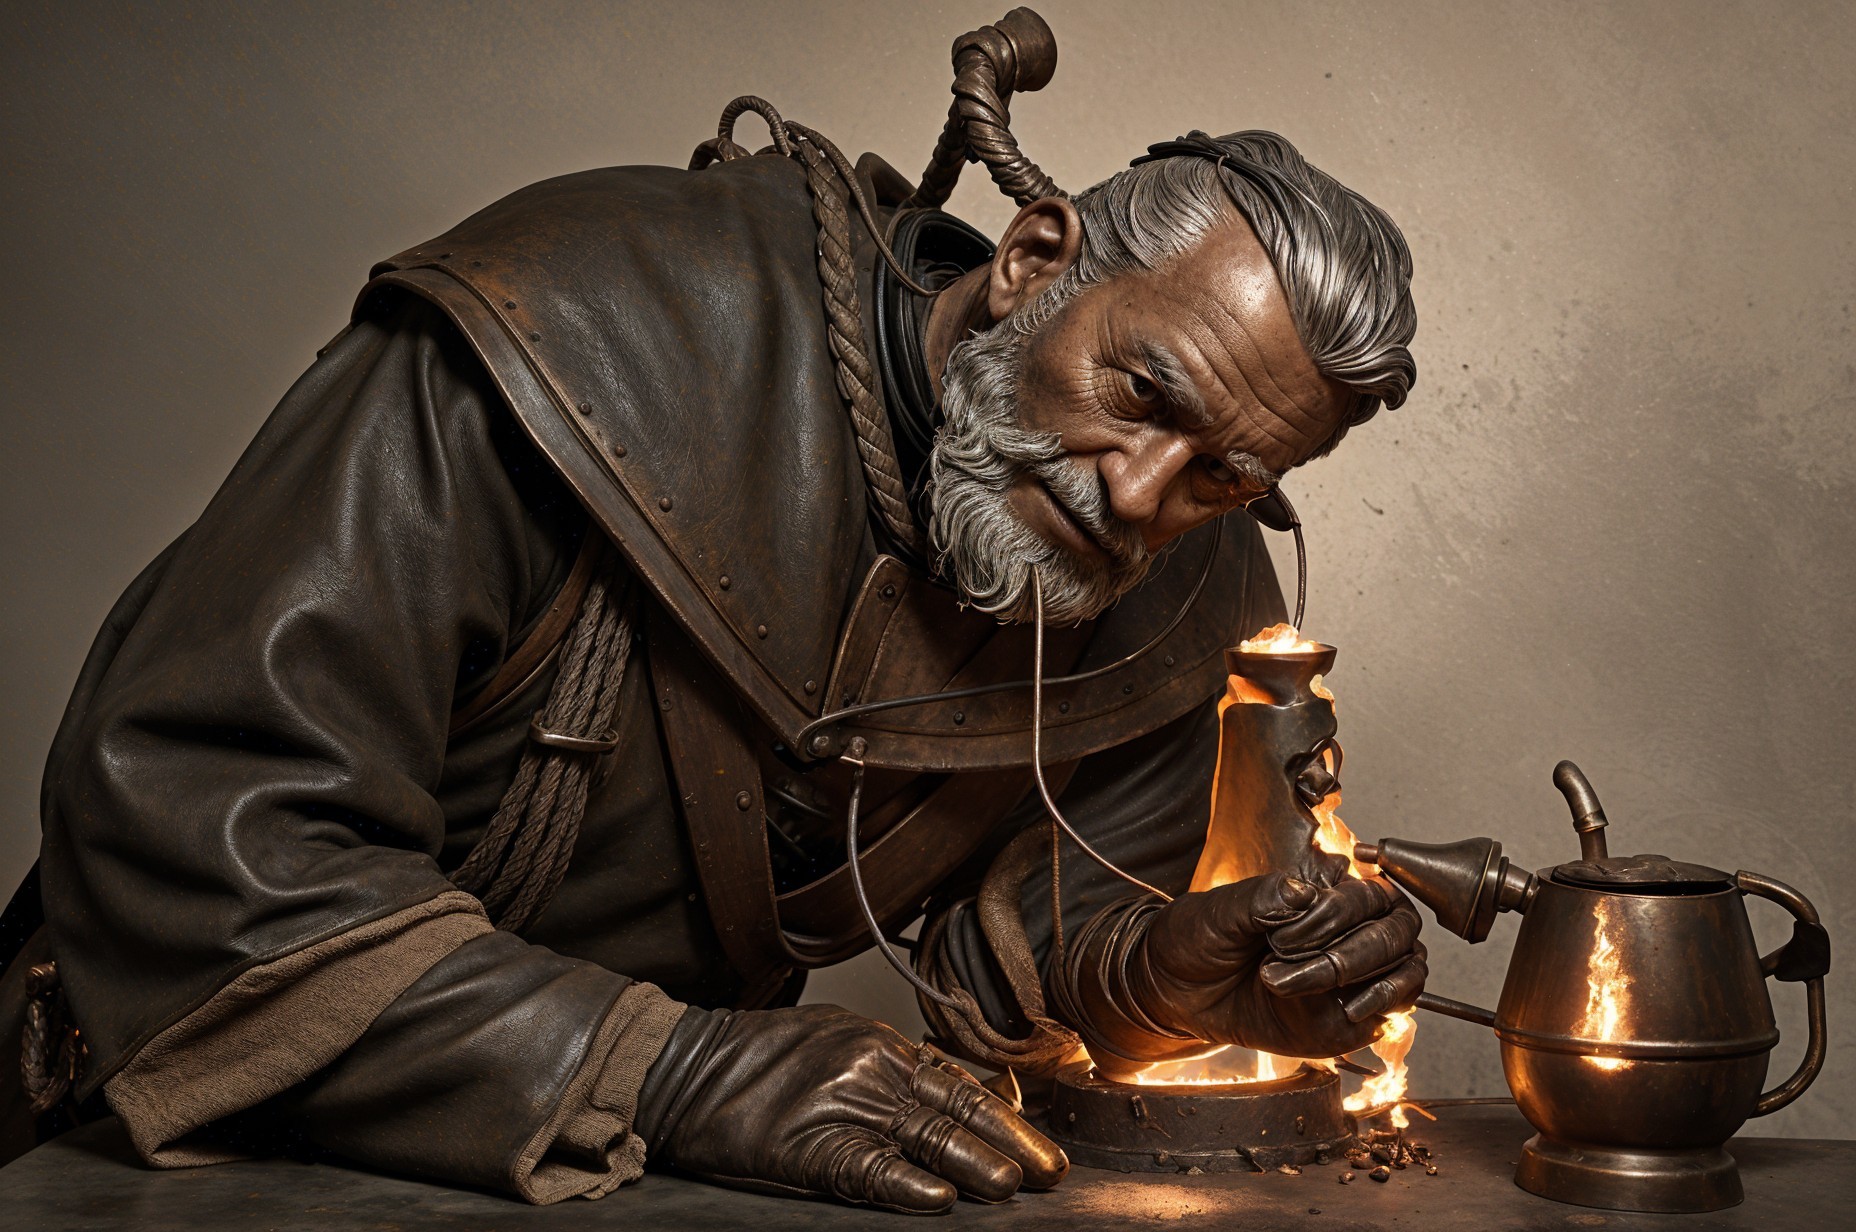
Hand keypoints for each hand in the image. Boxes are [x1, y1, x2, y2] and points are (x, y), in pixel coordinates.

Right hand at [633, 1004, 1066, 1213]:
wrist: (685, 1067)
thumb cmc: (757, 1061)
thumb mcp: (834, 1040)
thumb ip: (893, 1066)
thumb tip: (954, 1090)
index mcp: (878, 1043)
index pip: (958, 1081)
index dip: (1006, 1114)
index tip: (1043, 1142)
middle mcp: (869, 1066)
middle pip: (954, 1106)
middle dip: (1009, 1141)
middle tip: (1050, 1171)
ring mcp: (838, 1104)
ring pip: (923, 1134)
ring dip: (975, 1160)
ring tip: (1012, 1185)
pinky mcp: (805, 1145)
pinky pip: (865, 1168)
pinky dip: (903, 1183)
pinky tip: (936, 1197)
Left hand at [1132, 851, 1425, 1055]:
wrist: (1177, 990)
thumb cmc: (1201, 938)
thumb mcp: (1221, 911)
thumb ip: (1262, 898)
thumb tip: (1302, 892)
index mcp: (1326, 894)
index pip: (1371, 894)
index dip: (1336, 914)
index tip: (1281, 935)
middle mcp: (1352, 931)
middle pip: (1397, 932)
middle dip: (1347, 952)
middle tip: (1283, 965)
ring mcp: (1357, 975)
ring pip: (1406, 969)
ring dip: (1363, 979)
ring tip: (1300, 986)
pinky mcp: (1353, 1017)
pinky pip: (1395, 1012)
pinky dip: (1380, 1008)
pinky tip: (1343, 1011)